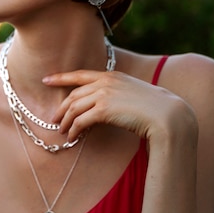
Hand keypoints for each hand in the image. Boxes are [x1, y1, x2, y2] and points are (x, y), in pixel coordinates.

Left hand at [43, 70, 196, 143]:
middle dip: (62, 108)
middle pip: (74, 95)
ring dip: (66, 122)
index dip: (61, 77)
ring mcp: (104, 95)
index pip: (80, 75)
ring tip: (63, 132)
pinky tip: (73, 138)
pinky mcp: (103, 110)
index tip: (46, 80)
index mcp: (112, 75)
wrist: (166, 115)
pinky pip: (80, 121)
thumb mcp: (132, 93)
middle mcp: (105, 82)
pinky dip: (74, 130)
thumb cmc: (153, 107)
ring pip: (74, 108)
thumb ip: (115, 93)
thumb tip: (101, 105)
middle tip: (55, 120)